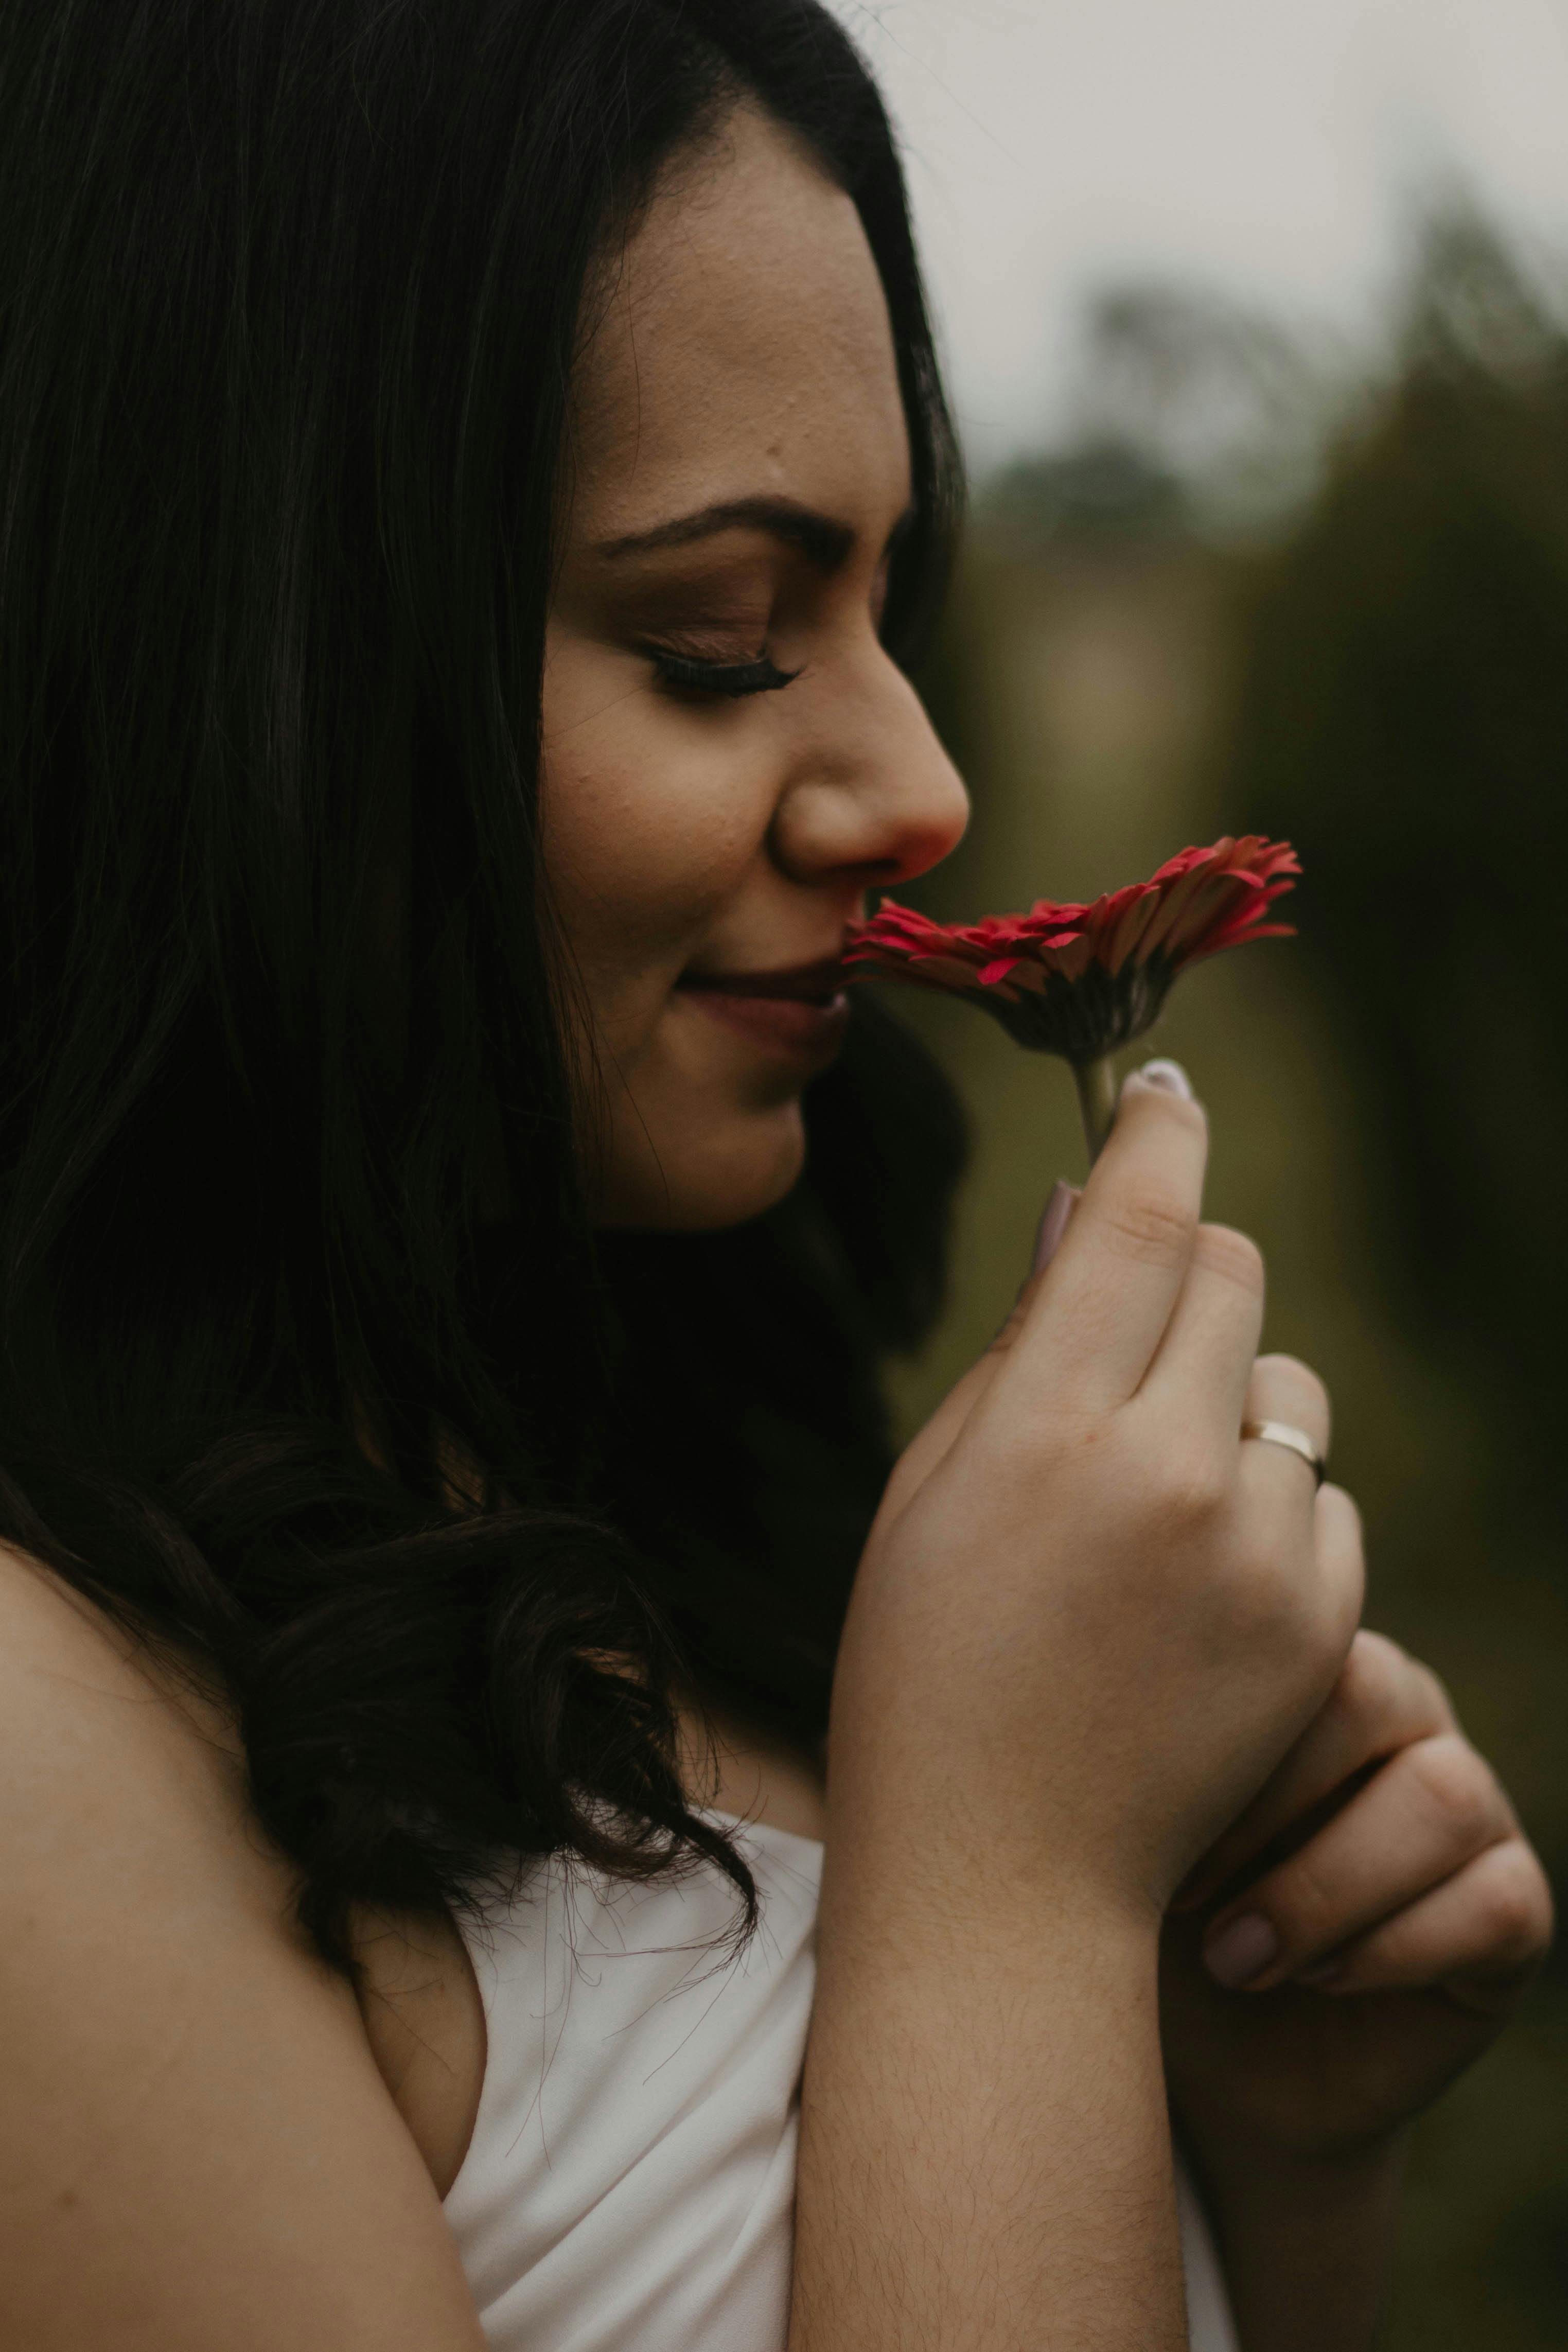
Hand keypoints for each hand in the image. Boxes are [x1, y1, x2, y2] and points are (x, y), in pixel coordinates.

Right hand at [825, 1070, 1363, 1923]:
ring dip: (1228, 1391)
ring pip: (1287, 1383)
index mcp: (1047, 1428)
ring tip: (1150, 1490)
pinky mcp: (1320, 1618)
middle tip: (1132, 1312)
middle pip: (1231, 1272)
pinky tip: (1194, 1575)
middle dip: (1188, 1260)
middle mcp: (1167, 1470)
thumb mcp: (931, 1485)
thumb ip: (1019, 1340)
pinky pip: (1319, 1491)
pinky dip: (1266, 1497)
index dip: (1157, 1131)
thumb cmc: (926, 1665)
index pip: (1138, 1218)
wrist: (1005, 1869)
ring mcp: (1258, 1550)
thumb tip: (1079, 1208)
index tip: (1162, 1091)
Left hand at [1162, 1545, 1553, 2170]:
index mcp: (1301, 1667)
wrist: (1206, 2066)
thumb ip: (1130, 1756)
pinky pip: (1496, 1901)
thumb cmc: (1144, 1923)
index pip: (1287, 1641)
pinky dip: (1393, 1948)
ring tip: (1237, 1958)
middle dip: (1272, 1808)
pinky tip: (1315, 1980)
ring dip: (1327, 1888)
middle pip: (1373, 1695)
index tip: (1141, 1827)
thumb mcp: (1122, 1834)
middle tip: (1185, 1901)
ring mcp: (1469, 1803)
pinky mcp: (1510, 1906)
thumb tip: (1102, 1706)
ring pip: (1444, 1796)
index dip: (1223, 1736)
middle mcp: (1397, 1713)